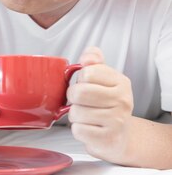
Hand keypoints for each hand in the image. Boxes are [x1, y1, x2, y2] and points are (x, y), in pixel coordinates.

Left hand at [68, 46, 133, 161]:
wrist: (120, 136)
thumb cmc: (106, 103)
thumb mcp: (104, 77)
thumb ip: (94, 60)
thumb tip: (88, 56)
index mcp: (121, 82)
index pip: (88, 72)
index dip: (80, 79)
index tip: (87, 85)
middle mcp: (123, 101)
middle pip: (79, 93)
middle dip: (73, 97)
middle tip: (81, 101)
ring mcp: (117, 121)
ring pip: (75, 112)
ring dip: (75, 115)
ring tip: (86, 115)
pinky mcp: (109, 139)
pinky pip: (78, 130)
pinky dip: (78, 130)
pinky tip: (89, 128)